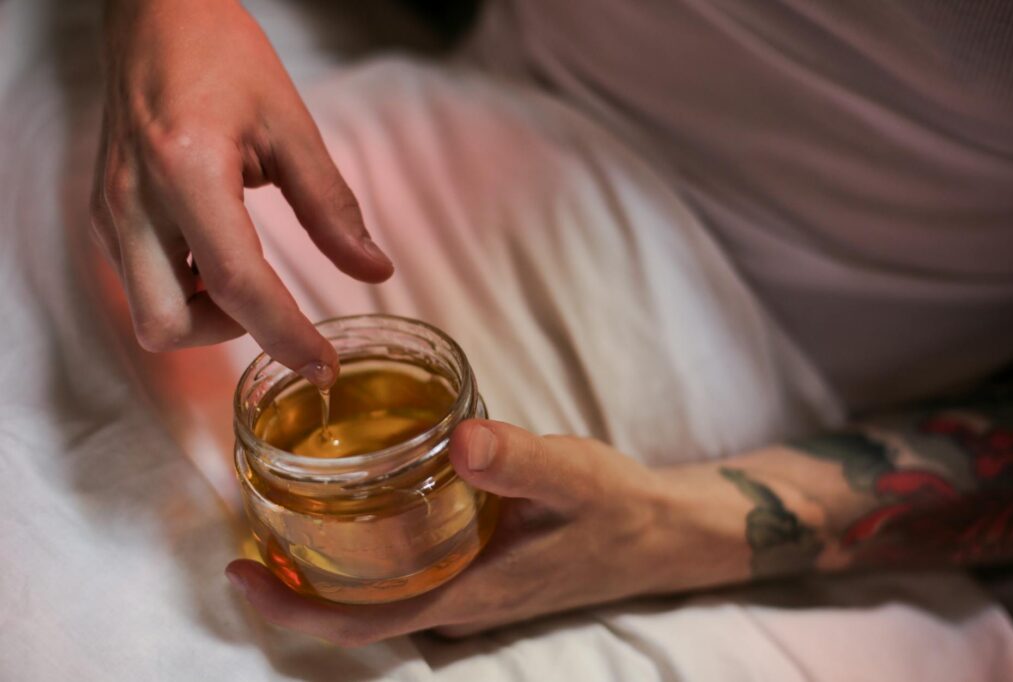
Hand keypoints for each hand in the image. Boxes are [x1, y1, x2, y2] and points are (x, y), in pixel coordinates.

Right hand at [92, 0, 392, 386]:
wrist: (153, 15)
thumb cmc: (220, 54)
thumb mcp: (290, 125)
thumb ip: (332, 206)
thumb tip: (374, 270)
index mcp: (186, 169)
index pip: (238, 284)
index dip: (286, 336)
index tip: (323, 367)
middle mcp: (133, 199)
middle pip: (167, 325)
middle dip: (226, 335)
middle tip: (272, 308)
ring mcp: (108, 209)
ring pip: (148, 312)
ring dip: (203, 314)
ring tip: (242, 269)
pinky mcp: (103, 211)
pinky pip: (139, 282)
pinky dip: (183, 289)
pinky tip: (214, 251)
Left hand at [225, 420, 702, 644]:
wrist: (658, 533)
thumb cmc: (616, 509)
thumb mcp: (574, 476)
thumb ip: (521, 460)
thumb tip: (461, 439)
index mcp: (470, 591)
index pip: (363, 622)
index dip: (295, 608)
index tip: (241, 572)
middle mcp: (460, 600)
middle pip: (356, 610)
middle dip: (296, 582)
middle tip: (252, 524)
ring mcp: (470, 589)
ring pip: (380, 591)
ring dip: (328, 565)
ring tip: (288, 507)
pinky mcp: (480, 568)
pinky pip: (408, 570)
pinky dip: (370, 548)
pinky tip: (365, 501)